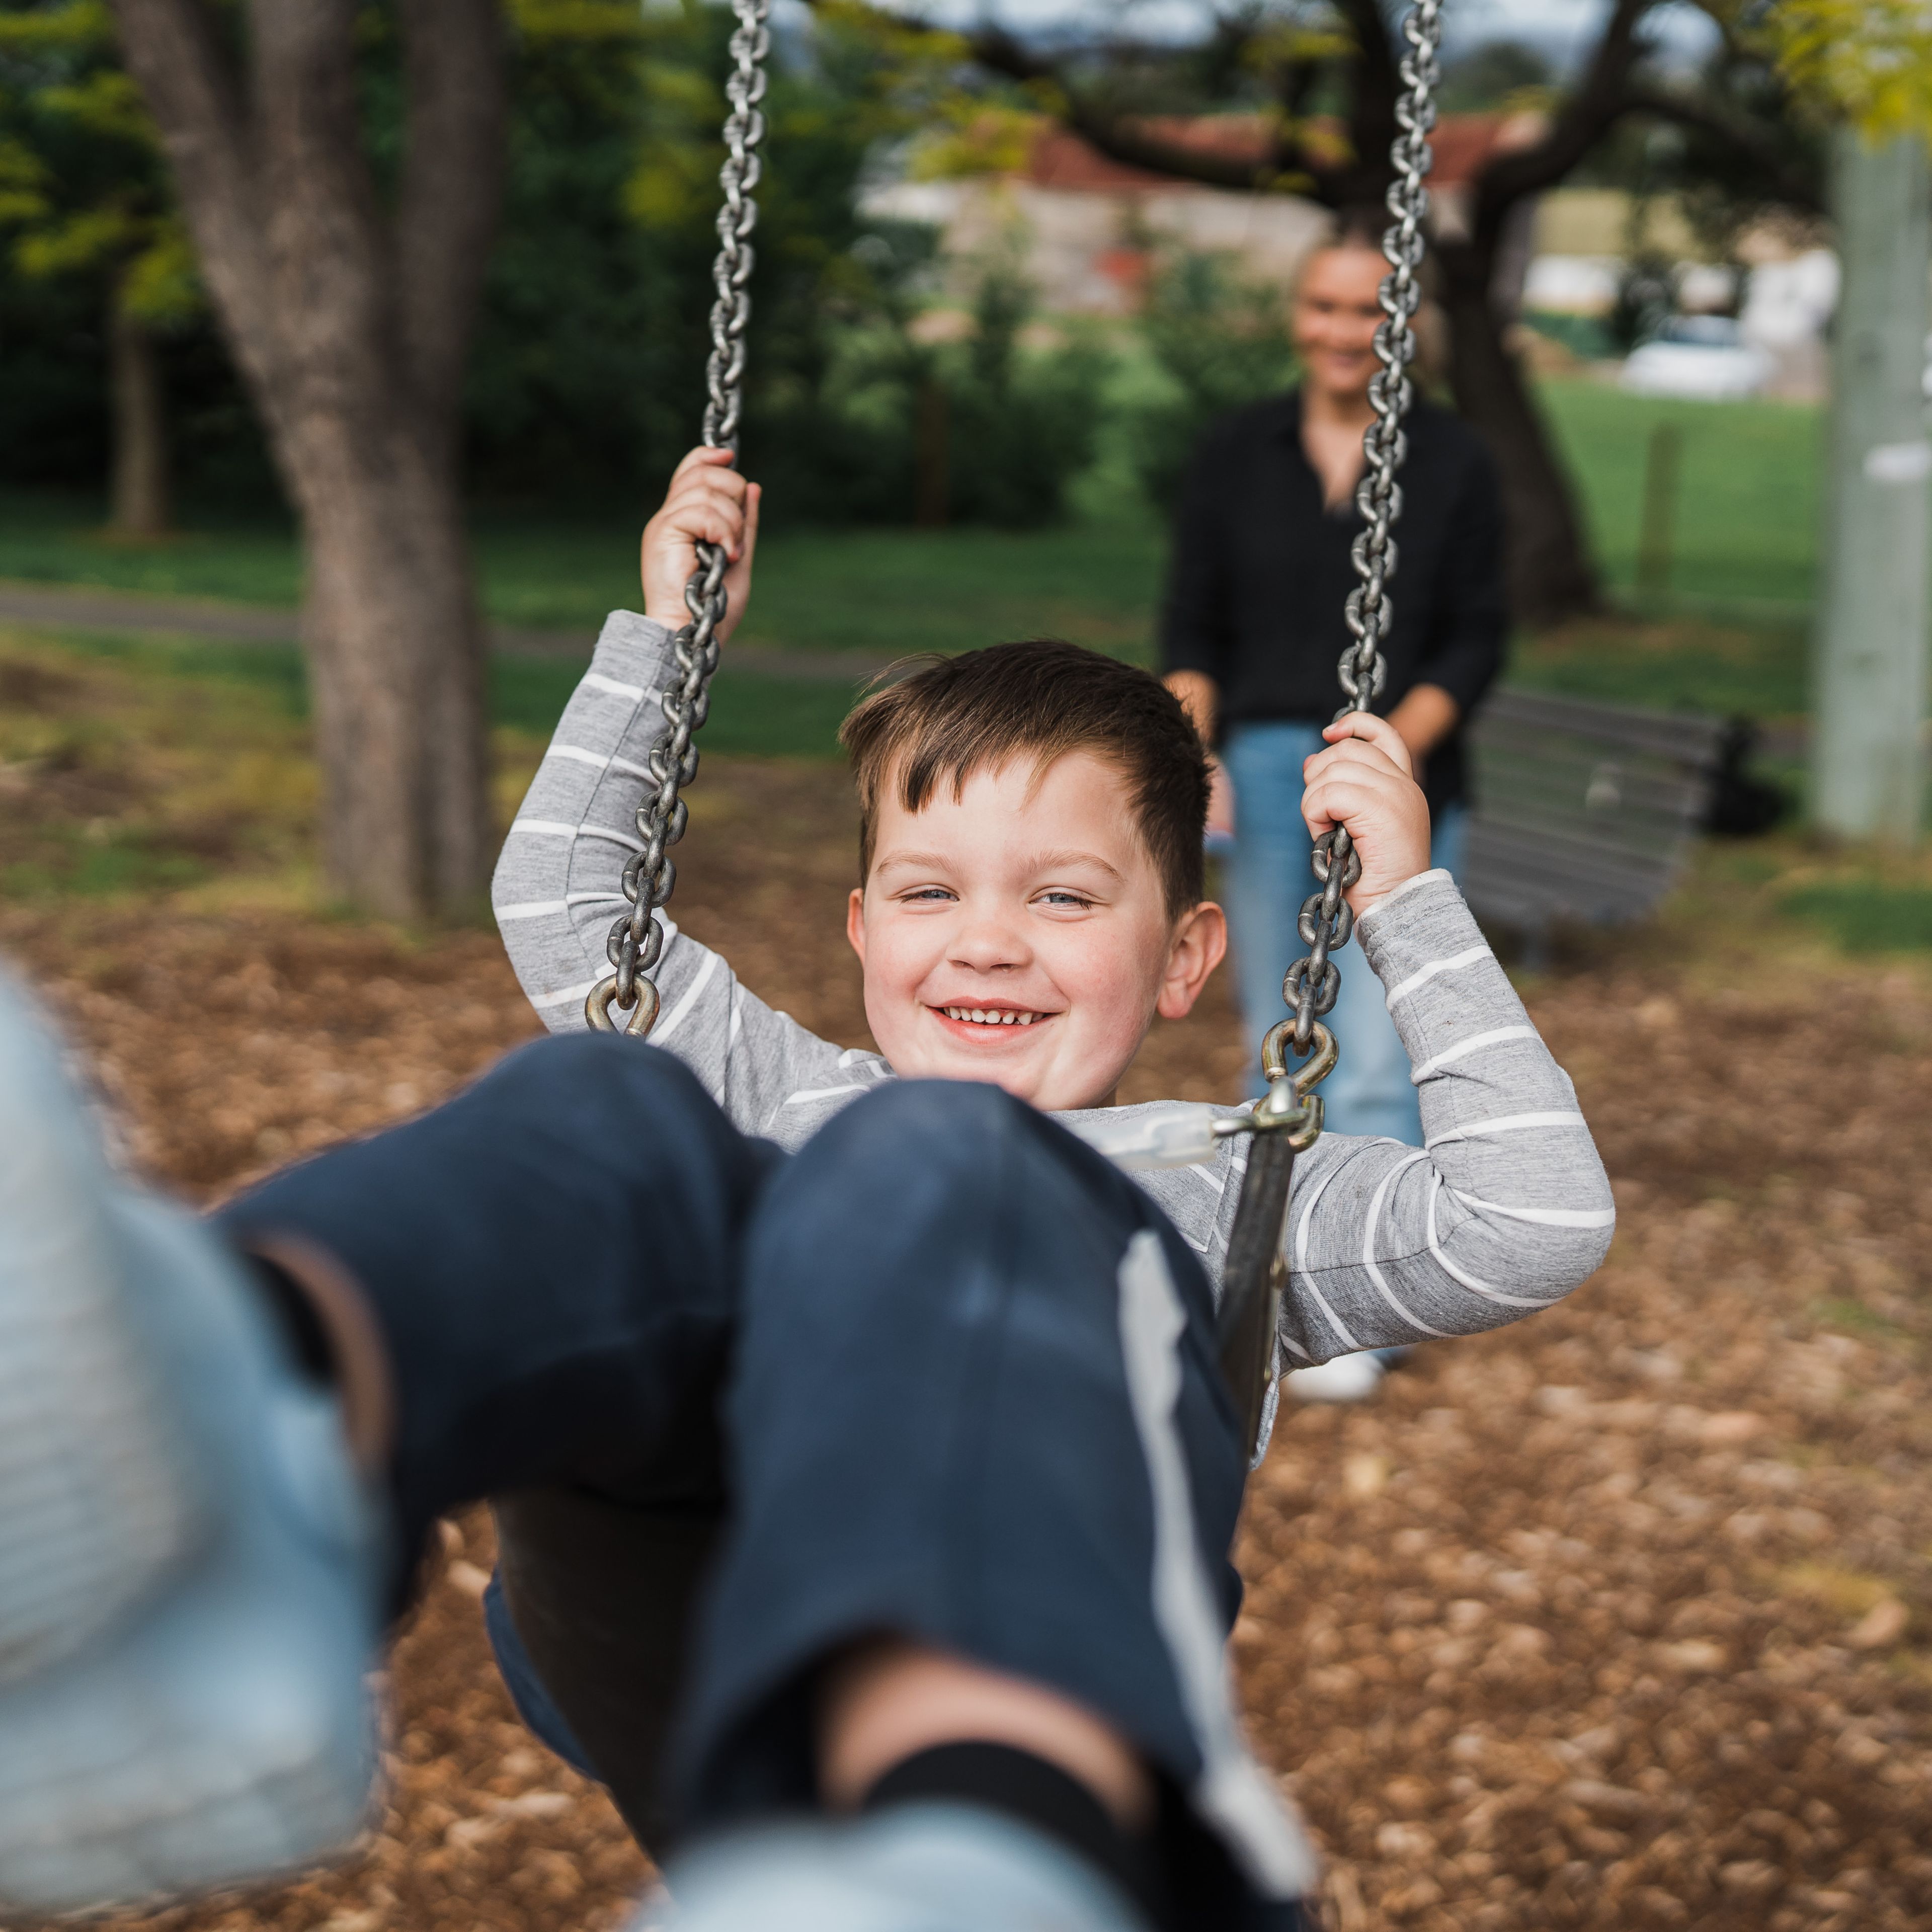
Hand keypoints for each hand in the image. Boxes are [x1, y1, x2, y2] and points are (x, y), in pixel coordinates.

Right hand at [641, 446, 760, 643]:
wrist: (692, 634)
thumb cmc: (714, 608)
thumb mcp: (739, 559)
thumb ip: (744, 525)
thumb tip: (754, 487)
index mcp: (684, 520)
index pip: (691, 469)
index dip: (711, 456)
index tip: (731, 457)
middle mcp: (670, 517)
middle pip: (701, 472)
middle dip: (732, 492)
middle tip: (737, 535)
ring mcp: (664, 524)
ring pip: (704, 488)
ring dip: (731, 521)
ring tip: (731, 554)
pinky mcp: (662, 533)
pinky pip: (699, 510)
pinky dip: (722, 530)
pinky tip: (725, 555)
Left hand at [1301, 712, 1430, 913]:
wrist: (1396, 909)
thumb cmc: (1373, 878)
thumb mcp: (1355, 827)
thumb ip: (1342, 790)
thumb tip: (1312, 760)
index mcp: (1404, 786)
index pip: (1383, 735)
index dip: (1355, 725)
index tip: (1329, 733)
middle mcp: (1404, 784)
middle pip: (1347, 750)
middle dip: (1320, 776)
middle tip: (1321, 815)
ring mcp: (1395, 794)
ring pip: (1332, 770)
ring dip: (1315, 802)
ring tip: (1327, 834)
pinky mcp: (1380, 809)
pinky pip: (1328, 794)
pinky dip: (1315, 815)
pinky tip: (1326, 838)